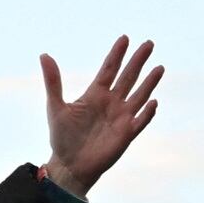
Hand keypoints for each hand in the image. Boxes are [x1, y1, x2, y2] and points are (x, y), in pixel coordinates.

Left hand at [40, 36, 161, 195]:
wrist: (69, 164)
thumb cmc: (62, 136)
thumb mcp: (55, 106)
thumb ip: (53, 81)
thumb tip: (44, 54)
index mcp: (95, 94)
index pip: (109, 69)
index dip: (117, 54)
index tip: (124, 38)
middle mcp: (111, 102)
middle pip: (128, 77)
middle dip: (138, 61)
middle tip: (149, 43)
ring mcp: (121, 117)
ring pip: (139, 95)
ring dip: (149, 82)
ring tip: (159, 67)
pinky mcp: (126, 134)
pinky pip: (140, 121)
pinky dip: (147, 113)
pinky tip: (153, 102)